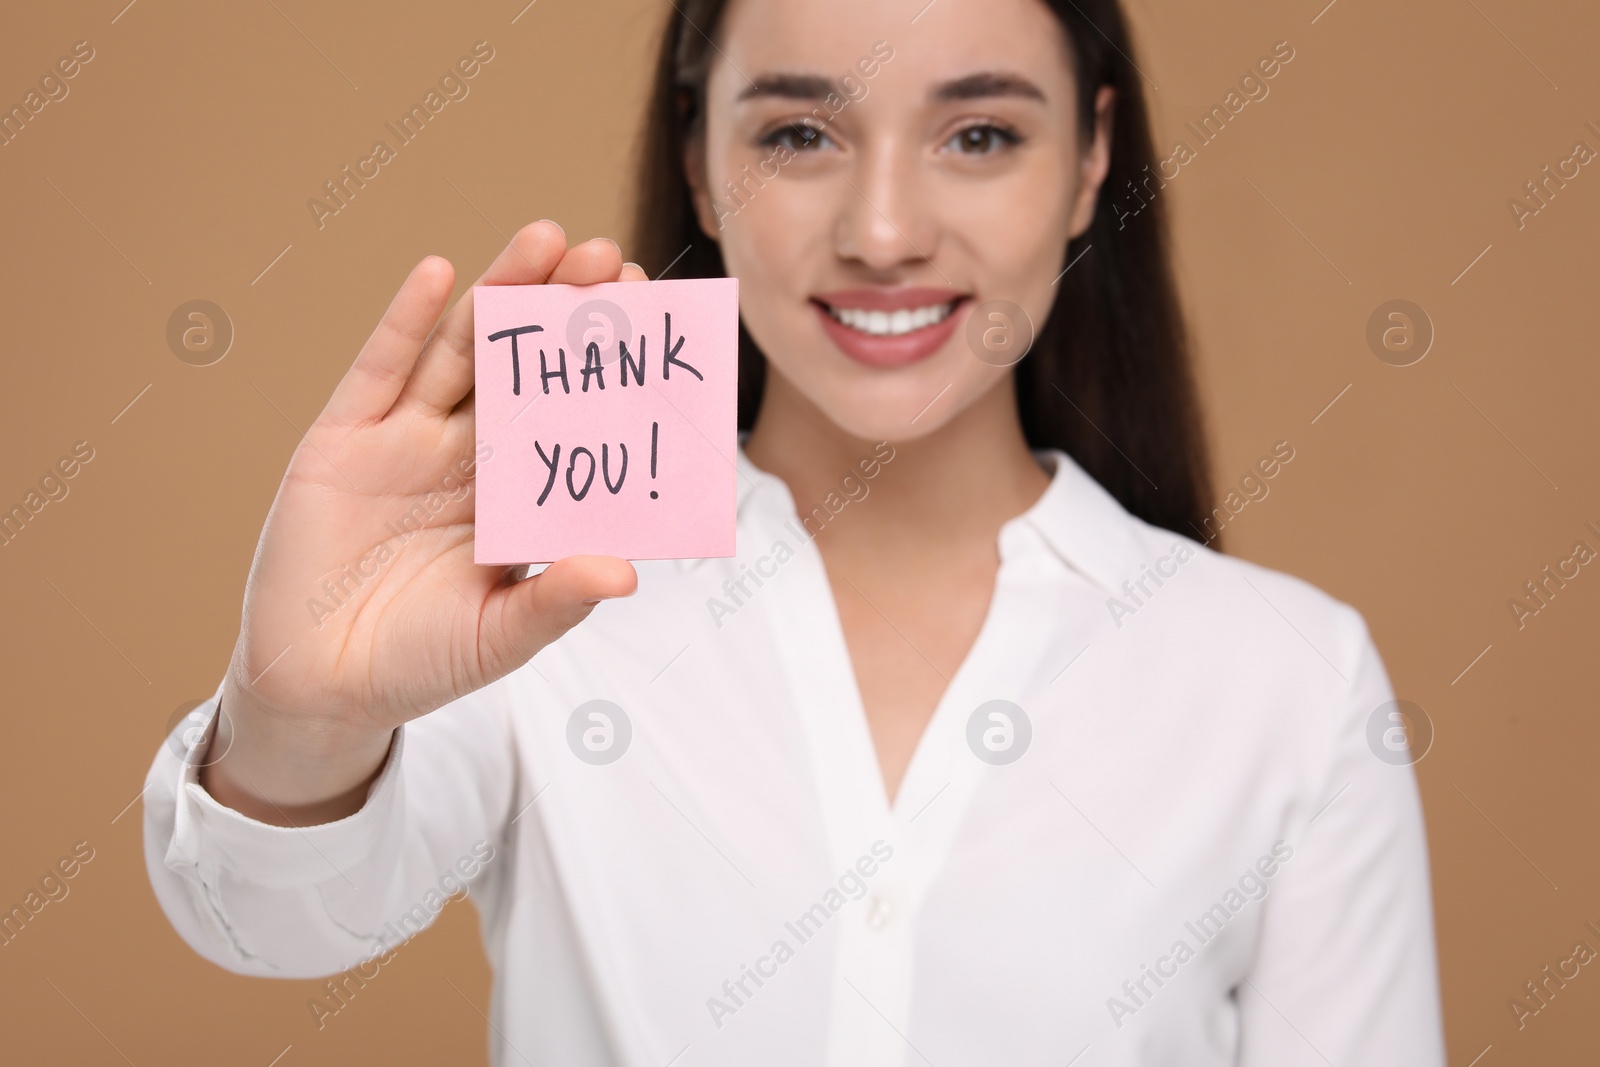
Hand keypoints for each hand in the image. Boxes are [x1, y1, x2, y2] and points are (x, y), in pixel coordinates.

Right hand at [202, 222, 644, 821]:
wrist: (317, 686)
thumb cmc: (420, 661)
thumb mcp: (498, 635)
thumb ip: (556, 601)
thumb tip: (626, 571)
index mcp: (516, 494)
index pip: (568, 416)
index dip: (602, 369)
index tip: (645, 316)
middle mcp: (467, 454)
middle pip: (520, 368)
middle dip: (561, 311)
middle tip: (607, 256)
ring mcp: (406, 439)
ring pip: (460, 353)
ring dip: (499, 293)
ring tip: (546, 239)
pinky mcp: (344, 437)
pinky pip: (379, 370)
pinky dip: (405, 322)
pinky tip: (440, 275)